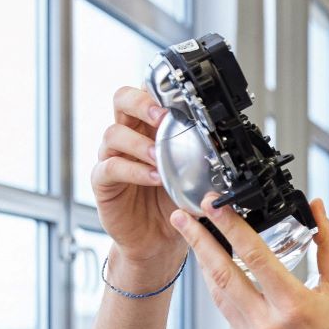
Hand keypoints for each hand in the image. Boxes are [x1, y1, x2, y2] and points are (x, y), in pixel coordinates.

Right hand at [90, 86, 187, 273]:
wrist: (158, 240)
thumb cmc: (171, 203)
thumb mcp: (193, 177)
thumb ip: (202, 160)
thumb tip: (225, 150)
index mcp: (149, 128)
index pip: (147, 94)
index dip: (158, 89)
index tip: (179, 97)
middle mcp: (128, 136)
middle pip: (122, 100)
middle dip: (142, 102)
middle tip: (162, 116)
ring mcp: (112, 156)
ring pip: (113, 133)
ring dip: (140, 143)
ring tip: (159, 157)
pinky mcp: (103, 182)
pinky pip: (111, 167)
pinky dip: (133, 170)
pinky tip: (152, 177)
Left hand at [170, 197, 328, 328]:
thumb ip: (328, 245)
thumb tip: (317, 208)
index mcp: (294, 306)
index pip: (253, 255)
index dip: (230, 226)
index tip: (214, 205)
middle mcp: (267, 326)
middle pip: (221, 273)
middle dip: (197, 241)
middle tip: (181, 216)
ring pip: (219, 295)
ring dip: (205, 264)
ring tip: (195, 239)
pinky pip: (228, 316)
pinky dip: (224, 292)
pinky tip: (222, 275)